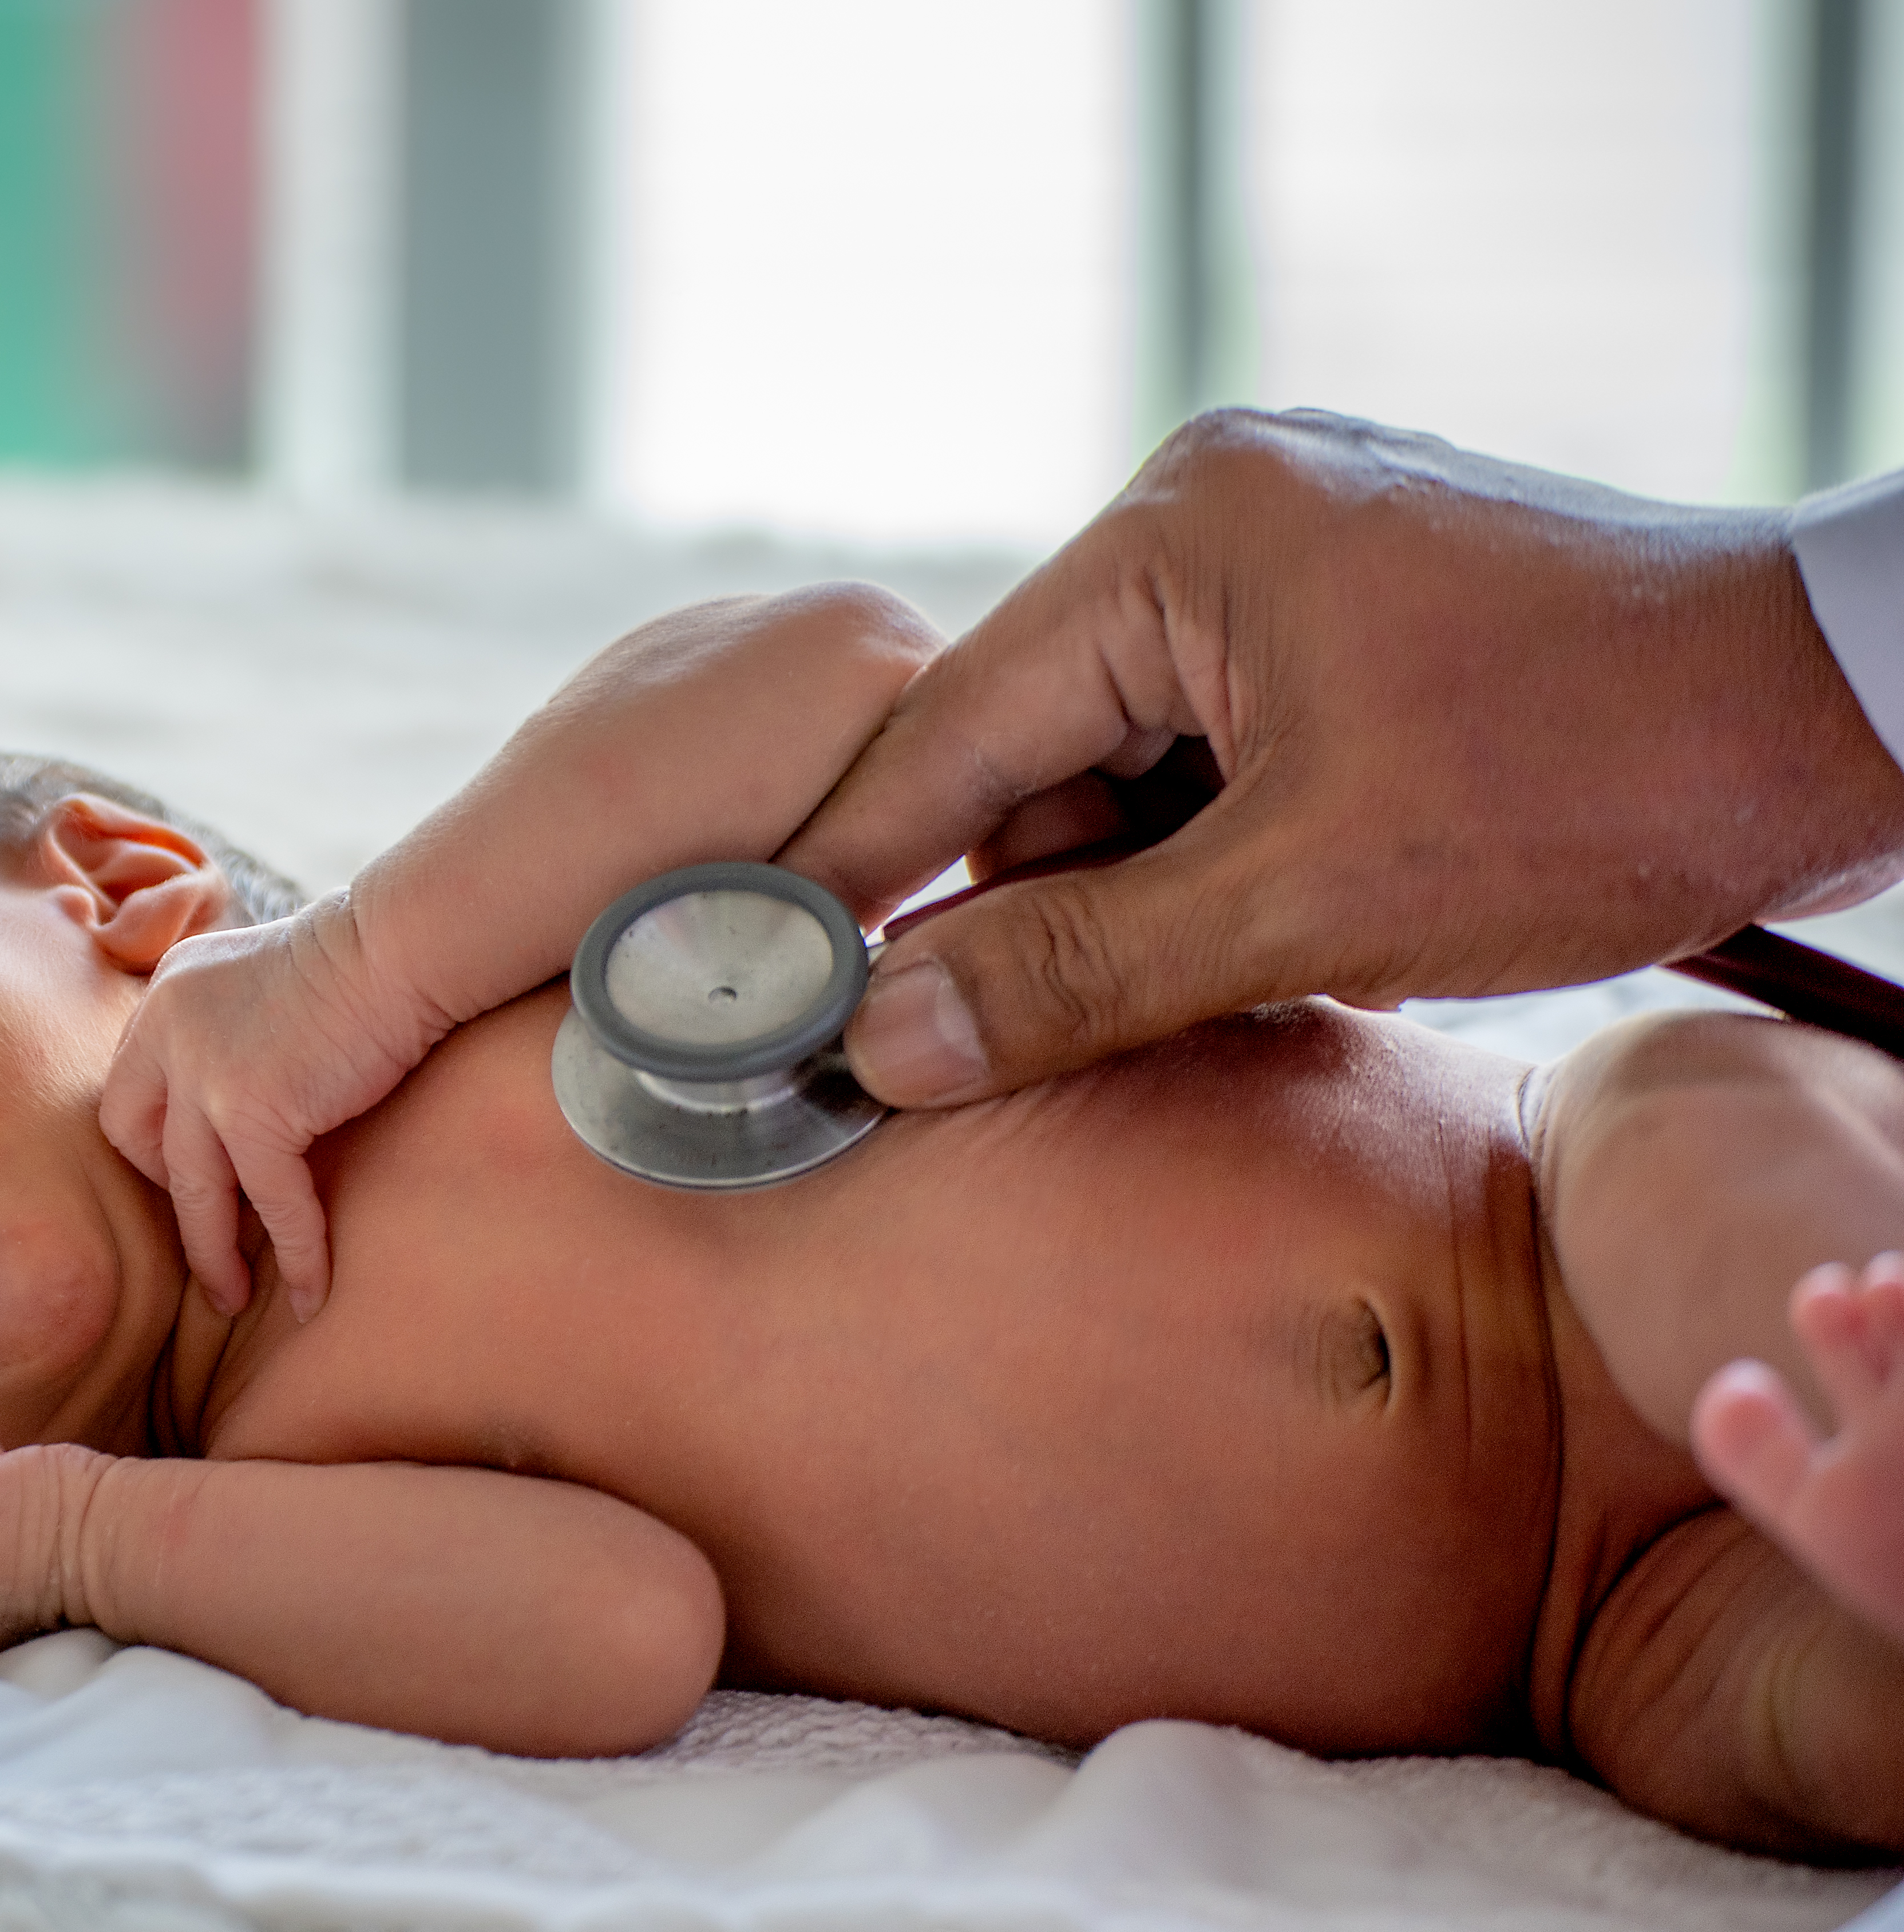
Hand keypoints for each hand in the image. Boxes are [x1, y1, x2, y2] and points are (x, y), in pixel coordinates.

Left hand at [99, 893, 448, 1319]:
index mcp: (168, 994)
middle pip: (134, 1138)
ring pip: (194, 1191)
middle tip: (204, 1237)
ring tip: (232, 1297)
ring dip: (213, 1254)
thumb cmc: (363, 959)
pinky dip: (296, 1253)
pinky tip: (311, 1292)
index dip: (154, 1140)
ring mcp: (205, 1071)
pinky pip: (269, 1203)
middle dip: (166, 1197)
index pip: (130, 1086)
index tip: (193, 1177)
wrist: (402, 943)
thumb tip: (249, 1097)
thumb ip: (235, 1028)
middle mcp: (169, 1029)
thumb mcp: (266, 981)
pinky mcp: (253, 1108)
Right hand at [780, 409, 1903, 1106]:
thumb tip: (879, 1046)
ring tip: (1246, 972)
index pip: (954, 729)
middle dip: (1050, 902)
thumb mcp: (1316, 898)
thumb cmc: (1599, 774)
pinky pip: (1218, 749)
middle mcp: (1215, 511)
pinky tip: (1284, 926)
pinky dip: (1223, 857)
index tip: (762, 988)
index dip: (856, 872)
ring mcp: (1290, 549)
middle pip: (1038, 753)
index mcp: (1181, 532)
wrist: (1847, 705)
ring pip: (1130, 766)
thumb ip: (1081, 971)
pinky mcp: (1353, 606)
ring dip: (1152, 891)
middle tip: (1052, 1041)